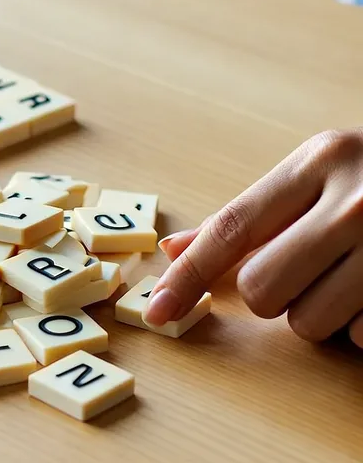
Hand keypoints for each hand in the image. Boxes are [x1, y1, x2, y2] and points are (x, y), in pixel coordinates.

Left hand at [145, 129, 362, 347]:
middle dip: (272, 293)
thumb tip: (175, 249)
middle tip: (307, 267)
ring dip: (320, 311)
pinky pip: (362, 338)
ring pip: (309, 322)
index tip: (156, 312)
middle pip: (263, 289)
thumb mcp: (314, 175)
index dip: (187, 277)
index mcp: (318, 162)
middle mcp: (356, 200)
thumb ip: (246, 216)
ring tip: (351, 274)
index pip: (230, 229)